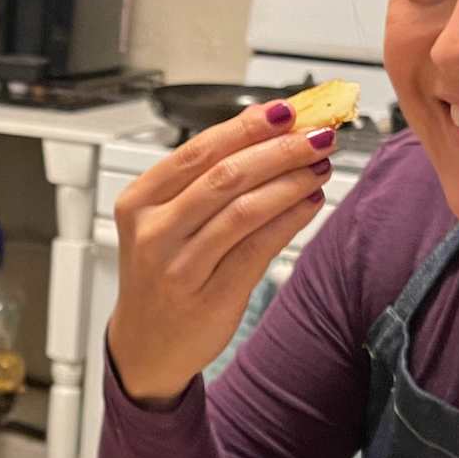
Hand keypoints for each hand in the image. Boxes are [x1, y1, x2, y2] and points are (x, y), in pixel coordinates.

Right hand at [106, 100, 334, 402]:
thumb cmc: (160, 275)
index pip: (199, 150)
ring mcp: (181, 267)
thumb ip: (204, 182)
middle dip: (279, 149)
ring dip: (290, 181)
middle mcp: (155, 232)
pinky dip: (290, 220)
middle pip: (226, 175)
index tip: (286, 111)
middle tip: (316, 134)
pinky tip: (310, 202)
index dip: (247, 126)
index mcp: (140, 202)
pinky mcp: (211, 296)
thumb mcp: (164, 222)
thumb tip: (269, 133)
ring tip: (319, 164)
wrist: (146, 346)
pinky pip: (258, 248)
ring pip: (245, 210)